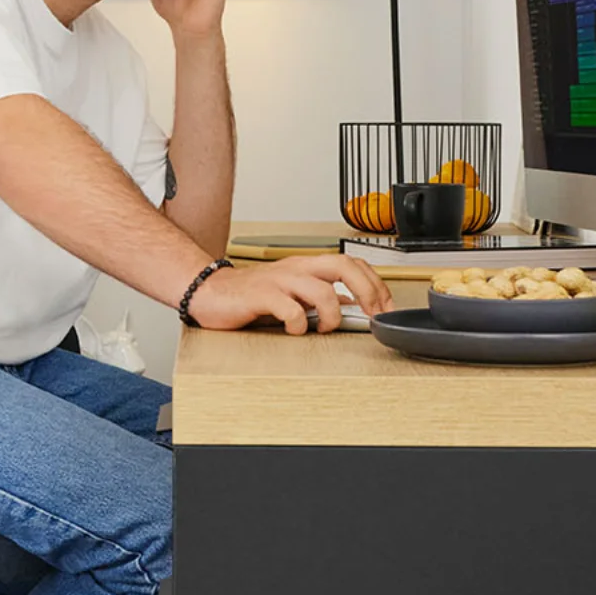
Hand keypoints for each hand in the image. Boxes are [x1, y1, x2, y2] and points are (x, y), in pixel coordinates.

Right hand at [187, 255, 394, 334]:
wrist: (210, 293)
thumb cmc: (251, 296)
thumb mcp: (292, 293)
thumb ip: (319, 297)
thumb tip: (352, 307)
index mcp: (307, 266)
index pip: (352, 263)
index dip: (375, 283)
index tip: (385, 307)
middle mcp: (297, 268)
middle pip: (344, 266)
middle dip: (367, 291)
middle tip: (372, 314)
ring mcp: (280, 280)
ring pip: (323, 290)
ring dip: (333, 314)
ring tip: (324, 328)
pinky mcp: (262, 296)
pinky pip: (291, 309)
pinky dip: (299, 325)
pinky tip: (294, 331)